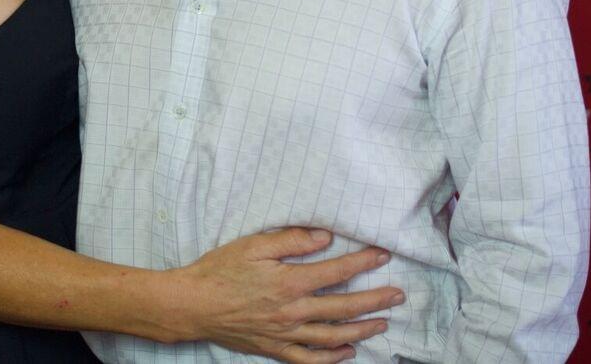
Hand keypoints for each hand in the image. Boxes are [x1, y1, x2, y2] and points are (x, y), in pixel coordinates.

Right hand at [175, 228, 401, 363]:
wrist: (193, 304)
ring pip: (333, 336)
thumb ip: (292, 240)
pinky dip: (331, 359)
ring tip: (382, 323)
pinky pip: (309, 359)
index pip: (337, 272)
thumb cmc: (220, 270)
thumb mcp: (254, 245)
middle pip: (343, 308)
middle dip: (375, 300)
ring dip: (361, 330)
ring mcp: (285, 334)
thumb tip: (325, 238)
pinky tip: (347, 352)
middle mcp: (293, 311)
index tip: (382, 255)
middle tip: (397, 294)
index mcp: (290, 282)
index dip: (363, 263)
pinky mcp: (274, 349)